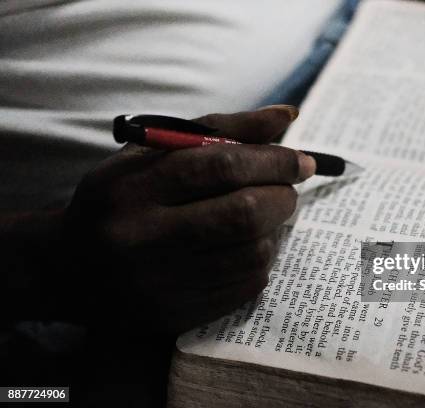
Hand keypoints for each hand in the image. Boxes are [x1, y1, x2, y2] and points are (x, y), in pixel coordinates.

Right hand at [61, 105, 313, 334]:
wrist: (70, 268)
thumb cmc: (120, 199)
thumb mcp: (153, 153)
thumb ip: (219, 130)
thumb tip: (288, 116)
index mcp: (134, 187)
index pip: (221, 166)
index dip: (274, 160)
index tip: (302, 161)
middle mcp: (143, 238)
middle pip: (243, 213)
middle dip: (282, 197)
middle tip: (286, 189)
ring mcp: (159, 283)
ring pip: (252, 253)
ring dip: (275, 230)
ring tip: (264, 217)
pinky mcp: (175, 315)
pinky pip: (246, 286)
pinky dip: (262, 260)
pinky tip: (248, 247)